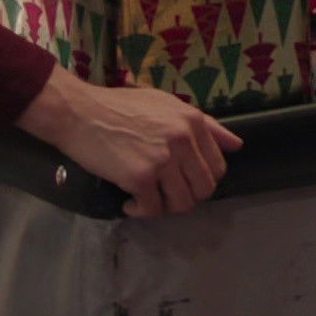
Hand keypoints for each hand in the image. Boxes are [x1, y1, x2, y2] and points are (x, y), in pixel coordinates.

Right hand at [16, 69, 240, 216]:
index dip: (202, 180)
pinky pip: (152, 209)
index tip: (182, 180)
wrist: (79, 112)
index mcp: (192, 121)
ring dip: (165, 207)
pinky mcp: (140, 177)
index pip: (217, 166)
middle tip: (164, 193)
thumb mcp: (167, 104)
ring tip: (148, 197)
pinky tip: (129, 203)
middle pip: (204, 188)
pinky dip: (141, 211)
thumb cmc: (120, 107)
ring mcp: (162, 159)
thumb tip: (236, 145)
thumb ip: (205, 125)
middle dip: (186, 196)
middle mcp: (182, 140)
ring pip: (182, 203)